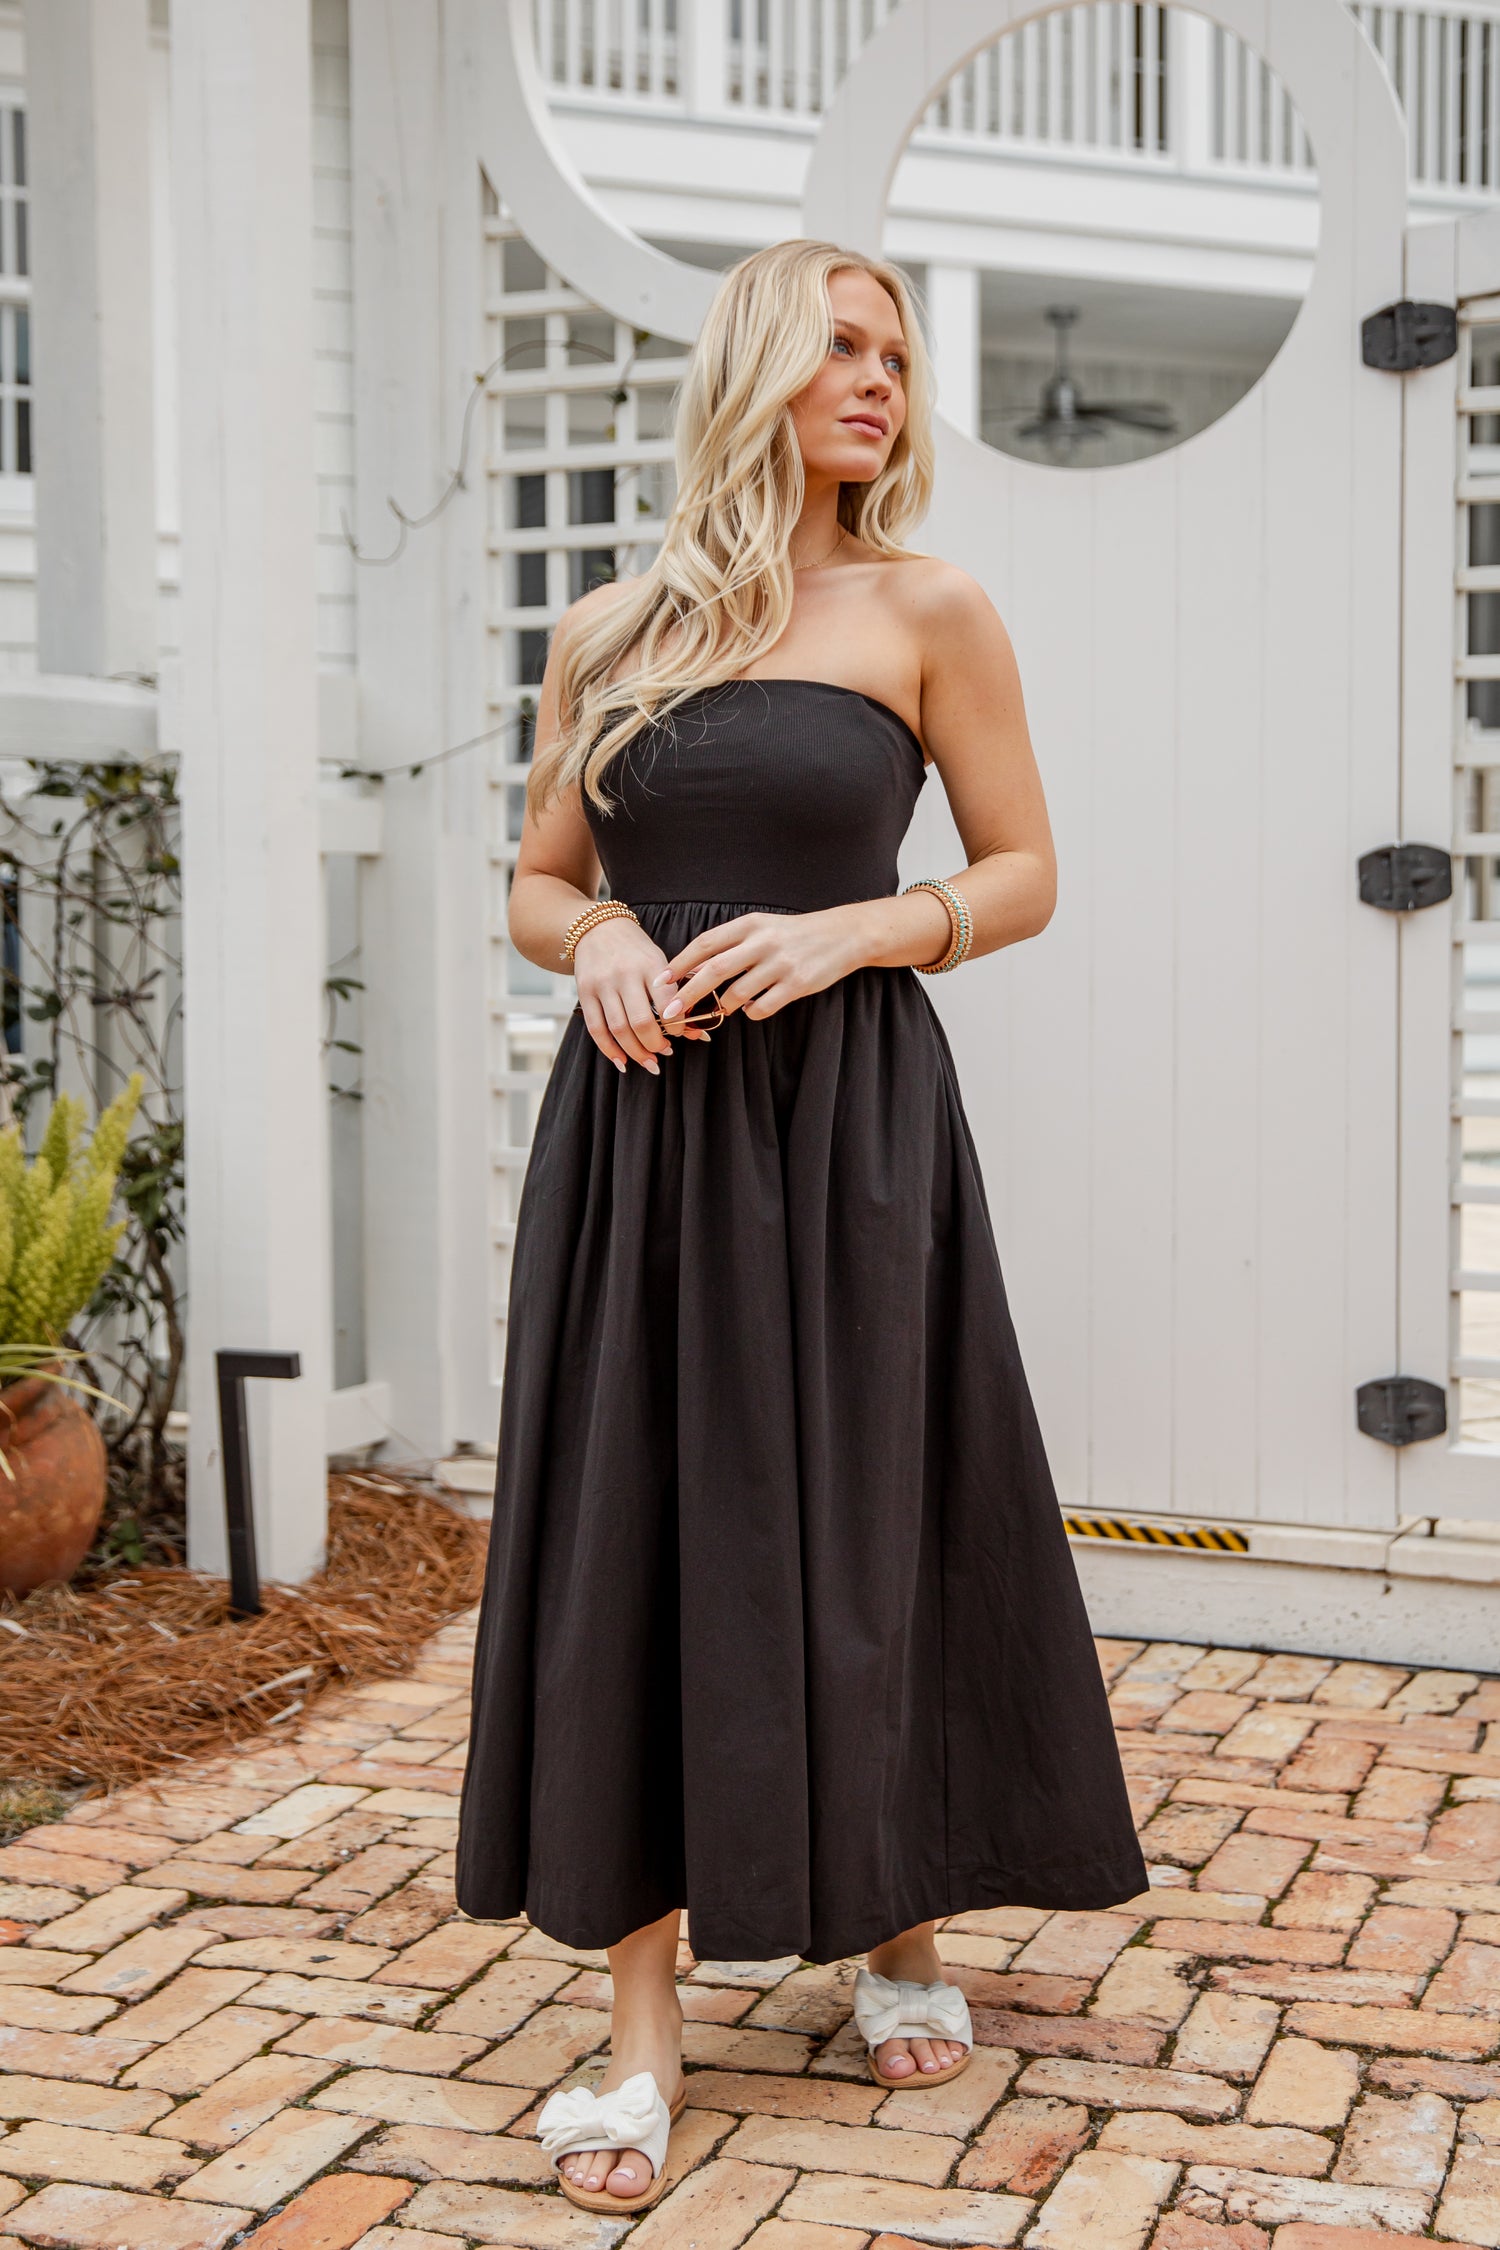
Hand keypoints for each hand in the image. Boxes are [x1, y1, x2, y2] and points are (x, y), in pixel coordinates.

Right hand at [573, 919, 710, 1074]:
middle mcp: (625, 974)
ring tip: (648, 1061)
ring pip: (618, 1029)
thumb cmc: (636, 950)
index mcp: (650, 964)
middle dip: (655, 1045)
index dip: (676, 1026)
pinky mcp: (585, 992)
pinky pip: (596, 1028)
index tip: (681, 1034)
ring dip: (635, 1052)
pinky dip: (609, 1049)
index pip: (667, 1002)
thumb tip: (695, 1032)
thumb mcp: (659, 962)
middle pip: (641, 1022)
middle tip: (664, 1052)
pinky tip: (622, 1061)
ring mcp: (602, 984)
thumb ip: (676, 994)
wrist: (598, 928)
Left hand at [660, 908, 869, 1025]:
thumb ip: (733, 944)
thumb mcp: (763, 927)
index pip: (705, 944)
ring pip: (736, 994)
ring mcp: (780, 964)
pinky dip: (751, 1012)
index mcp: (749, 925)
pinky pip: (761, 1008)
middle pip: (714, 971)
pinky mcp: (797, 984)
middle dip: (688, 995)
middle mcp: (763, 942)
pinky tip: (753, 1008)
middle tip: (670, 1013)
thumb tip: (696, 971)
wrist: (843, 935)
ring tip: (724, 1008)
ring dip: (724, 1006)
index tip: (662, 981)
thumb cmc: (795, 933)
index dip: (680, 964)